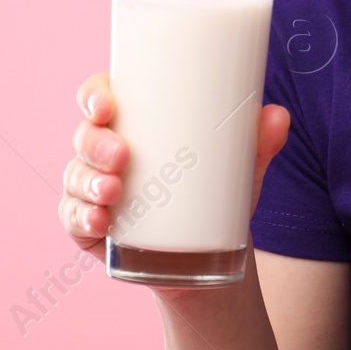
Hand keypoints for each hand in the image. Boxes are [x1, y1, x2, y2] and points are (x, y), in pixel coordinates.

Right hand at [58, 72, 292, 292]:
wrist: (207, 254)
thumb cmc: (215, 190)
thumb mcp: (239, 166)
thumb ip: (259, 141)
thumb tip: (278, 115)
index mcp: (134, 123)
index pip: (100, 97)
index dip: (94, 95)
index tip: (106, 105)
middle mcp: (106, 151)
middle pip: (85, 135)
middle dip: (96, 143)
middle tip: (123, 156)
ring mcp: (93, 189)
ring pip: (77, 176)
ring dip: (89, 182)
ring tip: (114, 192)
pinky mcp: (90, 226)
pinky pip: (72, 219)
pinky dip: (81, 219)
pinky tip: (99, 222)